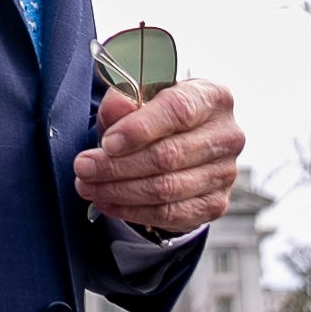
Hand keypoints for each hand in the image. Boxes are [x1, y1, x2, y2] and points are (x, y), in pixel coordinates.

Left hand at [73, 79, 243, 234]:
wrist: (181, 141)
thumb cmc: (159, 114)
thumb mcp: (140, 97)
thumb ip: (126, 97)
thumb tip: (117, 105)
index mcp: (213, 97)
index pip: (179, 110)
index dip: (140, 128)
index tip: (107, 143)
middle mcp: (227, 135)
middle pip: (168, 155)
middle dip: (117, 165)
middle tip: (83, 167)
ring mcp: (225, 173)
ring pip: (166, 189)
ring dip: (119, 190)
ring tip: (87, 186)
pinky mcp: (215, 204)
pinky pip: (169, 214)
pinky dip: (132, 211)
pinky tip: (107, 201)